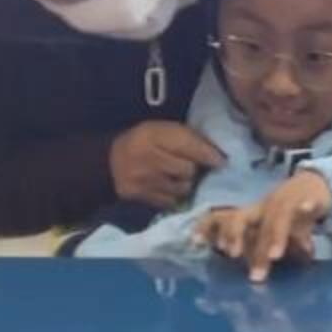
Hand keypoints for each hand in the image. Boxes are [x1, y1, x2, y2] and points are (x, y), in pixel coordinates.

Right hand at [109, 120, 226, 210]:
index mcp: (152, 134)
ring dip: (186, 185)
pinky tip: (169, 188)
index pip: (186, 144)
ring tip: (178, 178)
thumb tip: (217, 154)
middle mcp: (147, 156)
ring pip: (182, 188)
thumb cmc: (143, 143)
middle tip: (192, 167)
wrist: (109, 162)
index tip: (222, 161)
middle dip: (194, 170)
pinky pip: (171, 201)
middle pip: (187, 170)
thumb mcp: (160, 130)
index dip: (207, 154)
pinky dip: (175, 196)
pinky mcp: (142, 196)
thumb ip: (185, 137)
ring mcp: (143, 179)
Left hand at [206, 168, 331, 282]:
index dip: (208, 228)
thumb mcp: (268, 232)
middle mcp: (263, 208)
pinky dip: (306, 207)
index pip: (223, 219)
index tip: (195, 243)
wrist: (315, 184)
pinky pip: (307, 204)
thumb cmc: (287, 214)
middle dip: (236, 234)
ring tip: (274, 256)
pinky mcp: (309, 198)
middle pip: (244, 217)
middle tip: (233, 255)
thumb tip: (237, 272)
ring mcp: (286, 202)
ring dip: (275, 236)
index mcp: (250, 215)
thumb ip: (254, 250)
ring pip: (276, 217)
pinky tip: (307, 209)